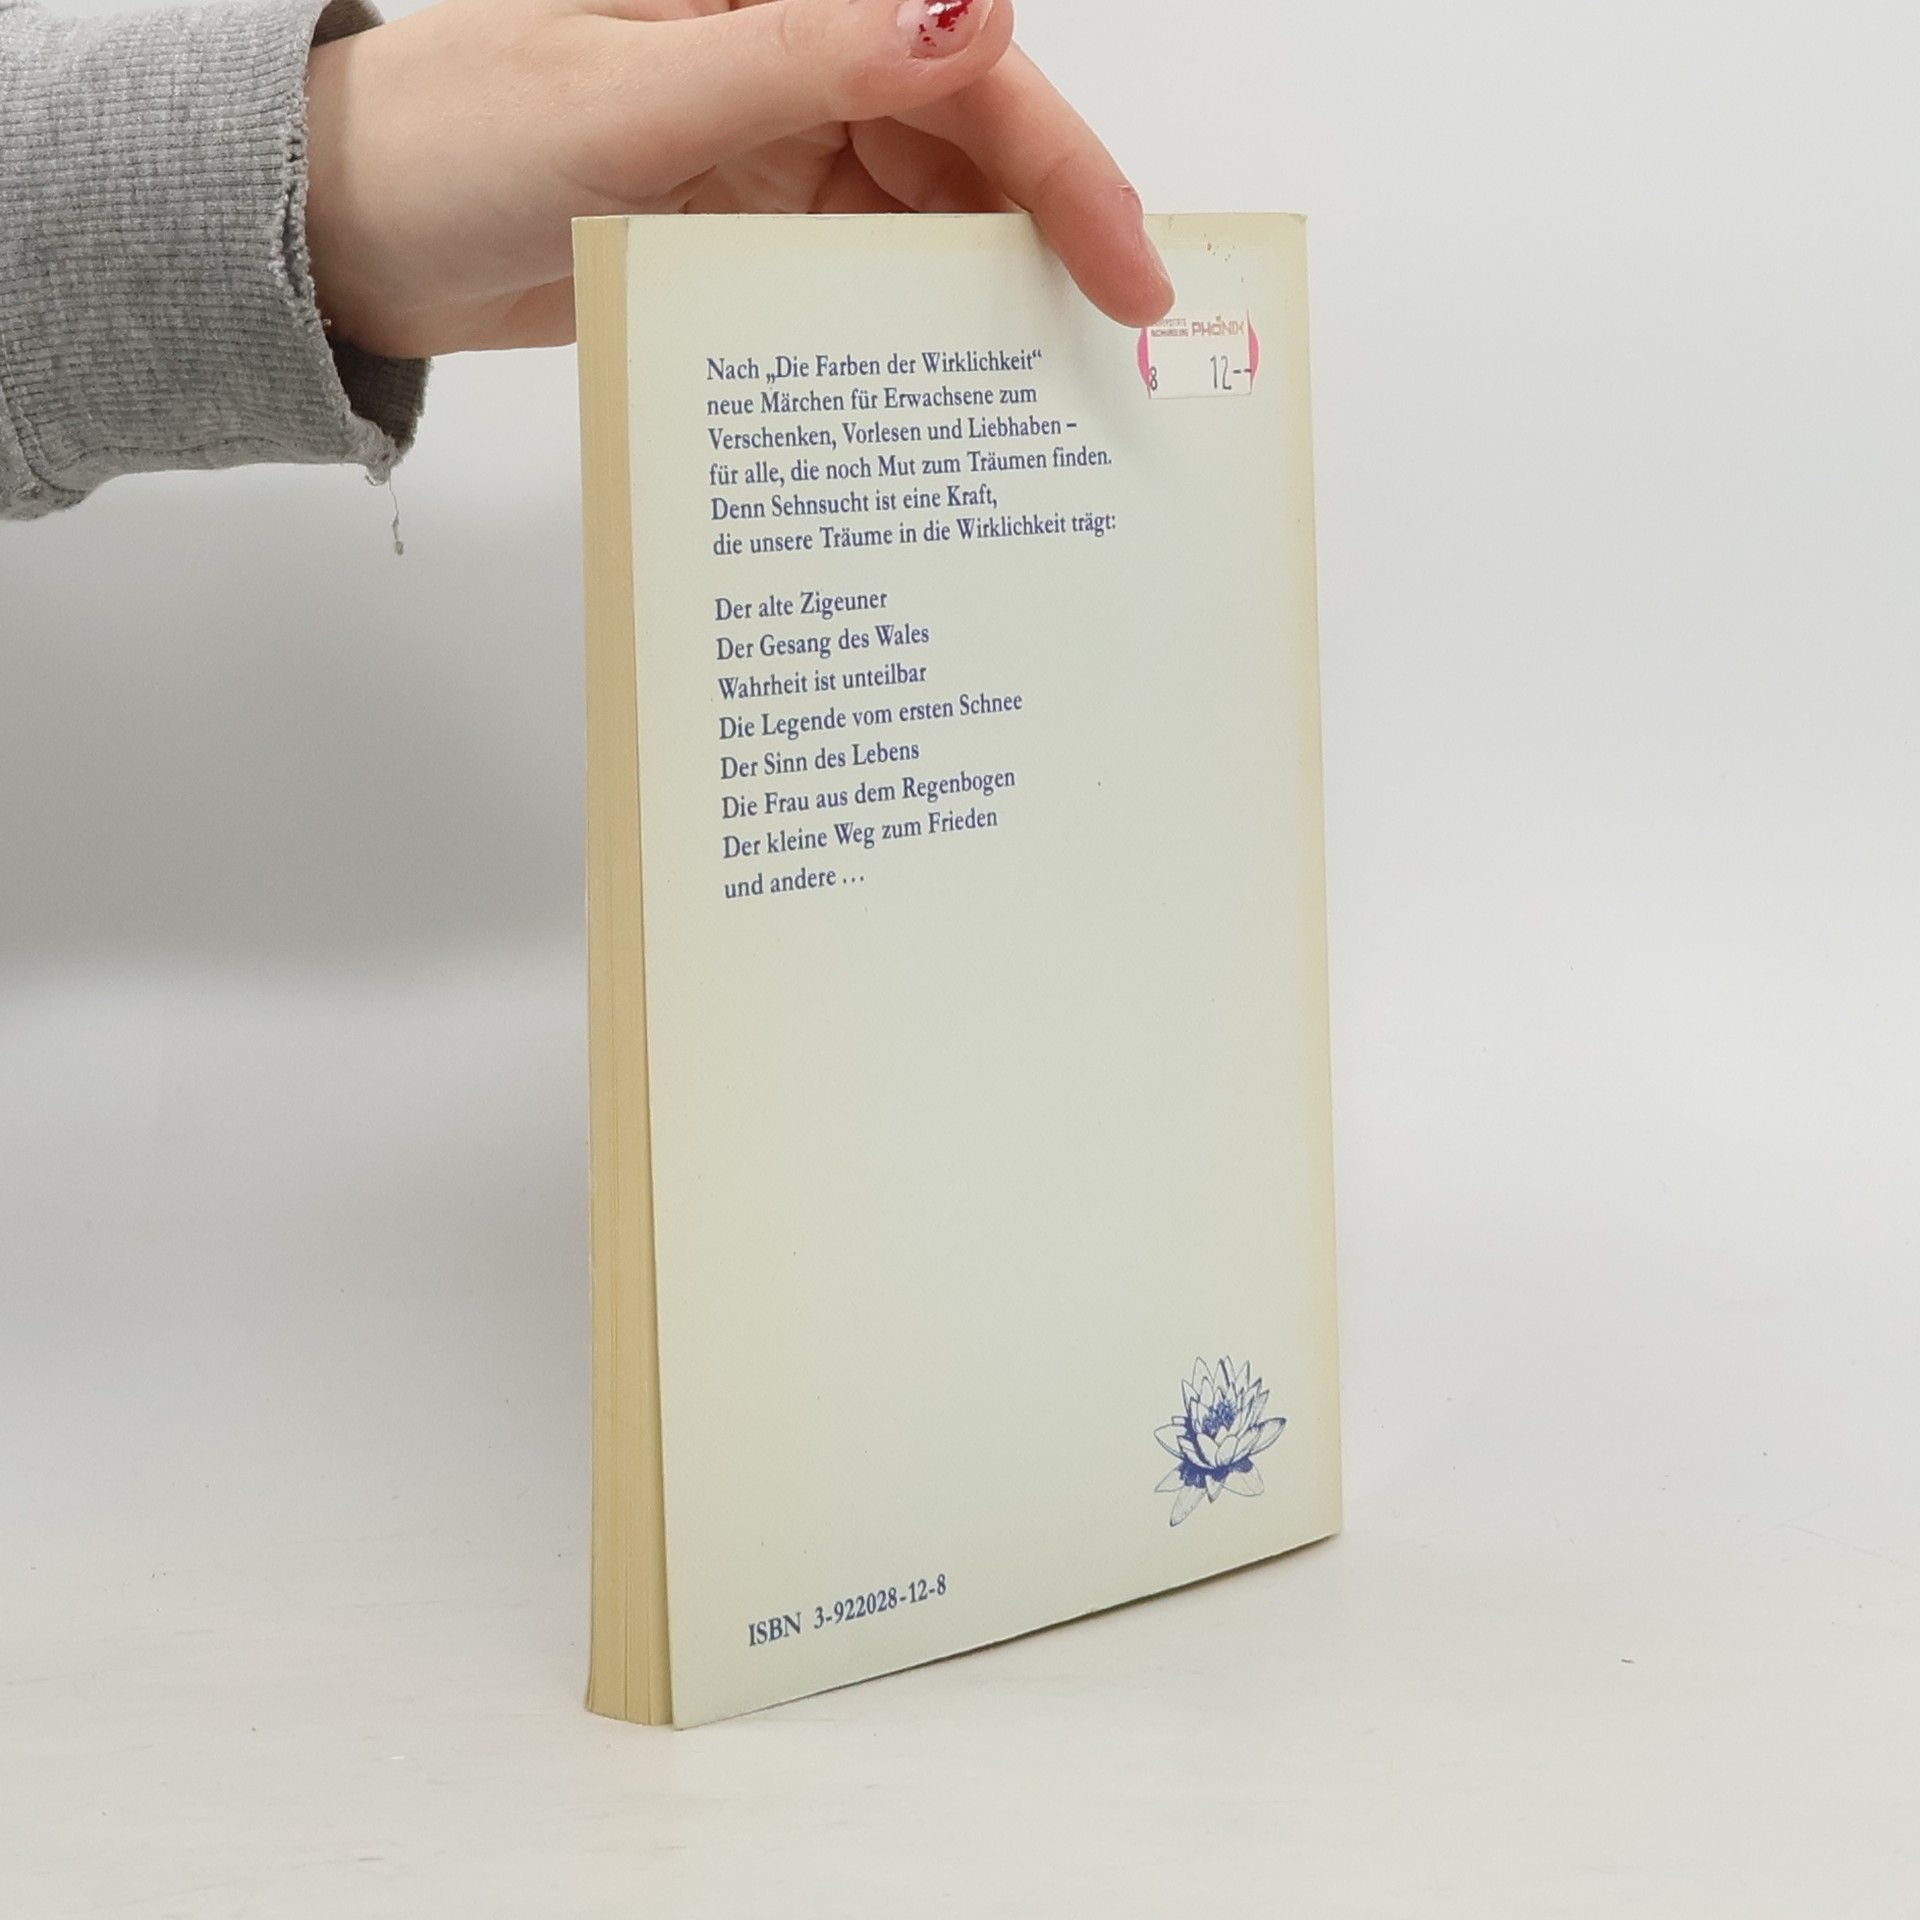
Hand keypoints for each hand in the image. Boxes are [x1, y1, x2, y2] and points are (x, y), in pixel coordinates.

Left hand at [303, 0, 1175, 358]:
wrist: (352, 238)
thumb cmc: (453, 143)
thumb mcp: (633, 105)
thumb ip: (804, 59)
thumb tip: (971, 10)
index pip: (963, 72)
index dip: (1062, 167)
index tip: (1126, 270)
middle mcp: (793, 66)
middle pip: (967, 153)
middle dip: (1045, 247)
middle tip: (1113, 357)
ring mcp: (775, 157)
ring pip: (923, 224)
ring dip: (979, 303)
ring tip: (1044, 397)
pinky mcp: (751, 236)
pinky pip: (856, 282)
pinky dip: (900, 335)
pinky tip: (941, 394)